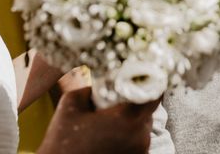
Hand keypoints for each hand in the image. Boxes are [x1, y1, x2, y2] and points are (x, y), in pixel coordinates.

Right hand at [38, 86, 159, 153]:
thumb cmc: (63, 143)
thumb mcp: (71, 105)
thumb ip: (87, 84)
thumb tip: (98, 73)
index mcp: (130, 119)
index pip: (156, 92)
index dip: (150, 82)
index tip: (139, 77)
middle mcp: (141, 136)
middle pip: (148, 109)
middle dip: (135, 102)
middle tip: (116, 99)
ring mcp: (140, 151)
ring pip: (142, 126)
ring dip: (130, 120)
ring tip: (107, 121)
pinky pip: (137, 141)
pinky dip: (127, 136)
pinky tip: (108, 136)